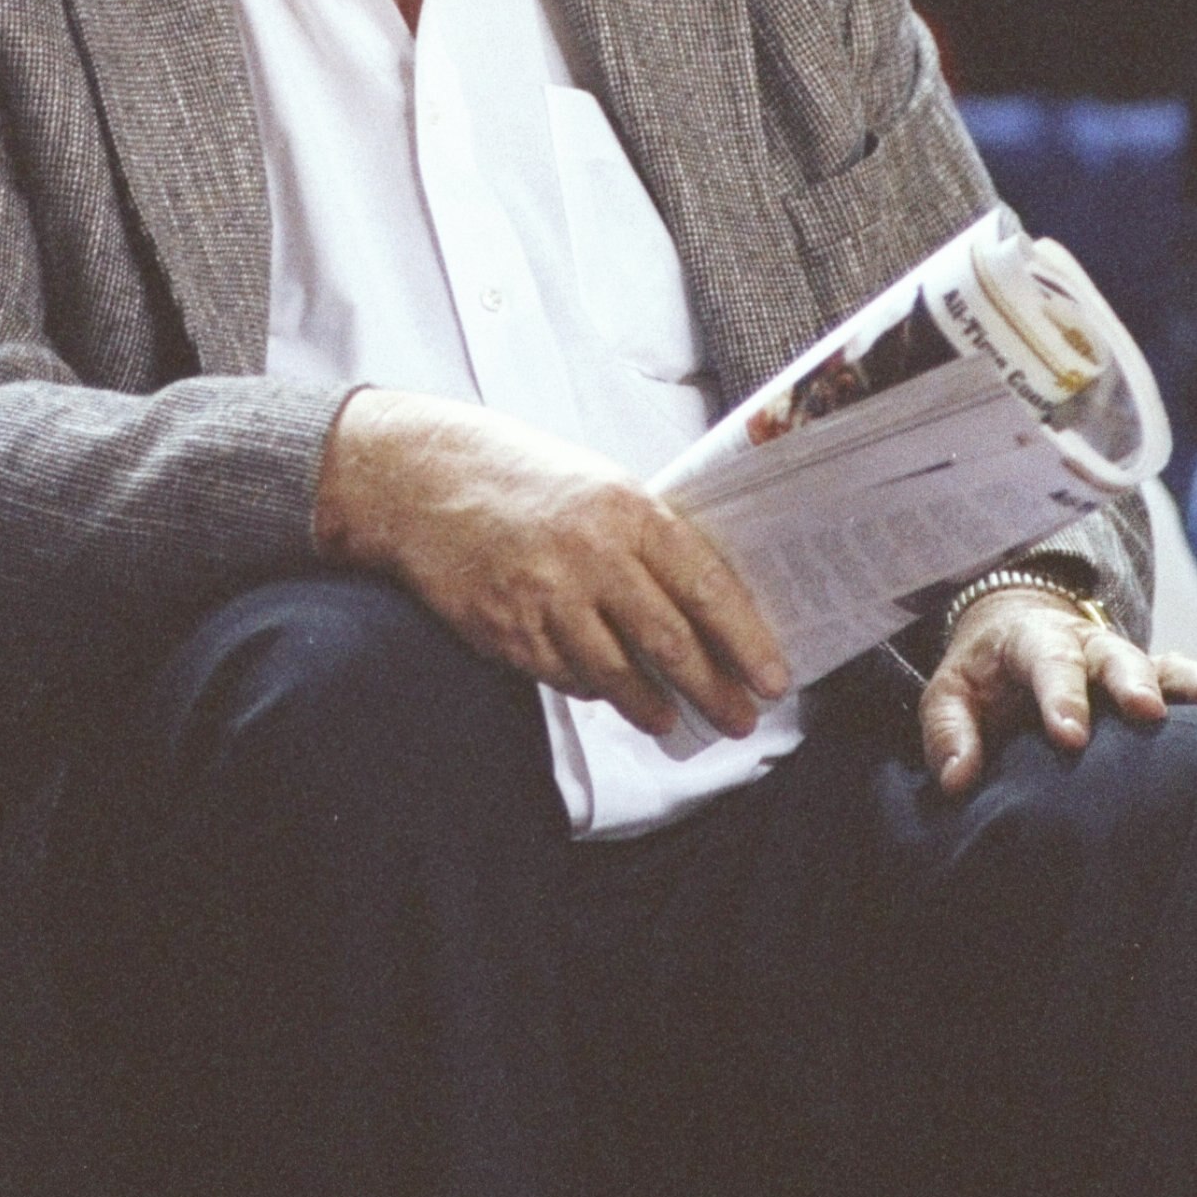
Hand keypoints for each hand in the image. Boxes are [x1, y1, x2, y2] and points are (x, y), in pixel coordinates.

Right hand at [315, 389, 789, 737]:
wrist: (423, 479)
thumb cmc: (521, 476)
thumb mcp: (598, 485)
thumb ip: (647, 538)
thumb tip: (704, 601)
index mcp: (626, 511)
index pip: (706, 587)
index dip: (745, 641)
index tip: (773, 679)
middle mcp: (590, 557)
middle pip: (670, 644)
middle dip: (714, 691)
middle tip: (741, 720)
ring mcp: (545, 599)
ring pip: (617, 675)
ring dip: (652, 707)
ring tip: (673, 721)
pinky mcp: (507, 632)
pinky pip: (565, 677)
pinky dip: (591, 688)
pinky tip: (607, 692)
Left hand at [921, 587, 1196, 797]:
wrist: (1013, 636)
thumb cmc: (982, 679)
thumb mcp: (950, 694)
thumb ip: (949, 733)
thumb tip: (958, 782)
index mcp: (1030, 641)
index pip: (1046, 662)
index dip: (1060, 697)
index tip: (1070, 738)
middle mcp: (1083, 644)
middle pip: (1111, 653)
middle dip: (1129, 682)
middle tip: (1146, 713)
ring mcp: (1120, 659)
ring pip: (1156, 661)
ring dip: (1185, 682)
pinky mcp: (1147, 677)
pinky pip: (1180, 676)